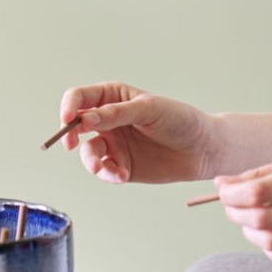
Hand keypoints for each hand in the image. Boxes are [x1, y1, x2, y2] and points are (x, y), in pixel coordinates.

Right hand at [57, 82, 216, 183]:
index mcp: (113, 97)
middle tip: (70, 144)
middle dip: (70, 135)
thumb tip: (85, 119)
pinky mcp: (122, 165)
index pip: (80, 98)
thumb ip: (116, 114)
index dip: (69, 107)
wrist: (204, 149)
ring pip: (88, 152)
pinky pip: (104, 170)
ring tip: (102, 168)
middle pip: (76, 125)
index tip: (67, 120)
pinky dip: (108, 173)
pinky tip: (122, 175)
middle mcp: (109, 119)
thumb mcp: (149, 110)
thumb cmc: (181, 120)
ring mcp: (114, 143)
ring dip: (90, 160)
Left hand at [214, 144, 271, 266]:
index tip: (222, 189)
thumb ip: (265, 172)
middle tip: (231, 205)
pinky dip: (270, 249)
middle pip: (262, 220)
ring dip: (250, 232)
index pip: (258, 192)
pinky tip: (269, 235)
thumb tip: (224, 184)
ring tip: (249, 219)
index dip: (231, 194)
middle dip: (235, 213)